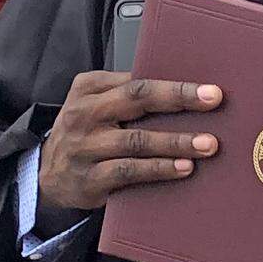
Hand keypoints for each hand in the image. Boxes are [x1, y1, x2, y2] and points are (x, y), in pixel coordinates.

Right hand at [38, 73, 222, 214]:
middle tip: (213, 102)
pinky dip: (159, 169)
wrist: (49, 177)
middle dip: (179, 100)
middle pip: (137, 100)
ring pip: (136, 140)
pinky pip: (129, 171)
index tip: (209, 90)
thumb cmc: (84, 134)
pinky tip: (184, 168)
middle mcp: (84, 114)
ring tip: (207, 144)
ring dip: (176, 141)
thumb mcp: (95, 104)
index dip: (175, 86)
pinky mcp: (89, 178)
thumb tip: (183, 92)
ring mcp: (85, 147)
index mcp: (89, 89)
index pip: (138, 82)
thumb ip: (127, 95)